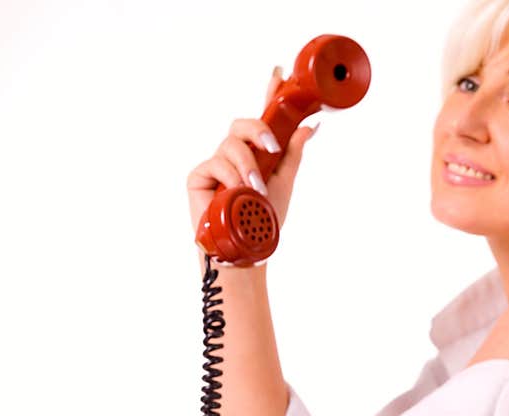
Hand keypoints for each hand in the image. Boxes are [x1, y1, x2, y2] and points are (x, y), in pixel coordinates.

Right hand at [186, 66, 317, 235]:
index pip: (262, 119)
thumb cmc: (264, 218)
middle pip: (242, 123)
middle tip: (272, 148)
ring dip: (247, 165)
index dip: (269, 95)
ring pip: (231, 144)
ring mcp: (217, 164)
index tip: (279, 74)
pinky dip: (229, 176)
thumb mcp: (284, 182)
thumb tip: (310, 126)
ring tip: (255, 188)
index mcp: (257, 153)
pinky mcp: (198, 176)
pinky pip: (215, 163)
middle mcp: (236, 154)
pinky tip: (236, 192)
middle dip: (258, 131)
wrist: (247, 248)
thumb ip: (293, 152)